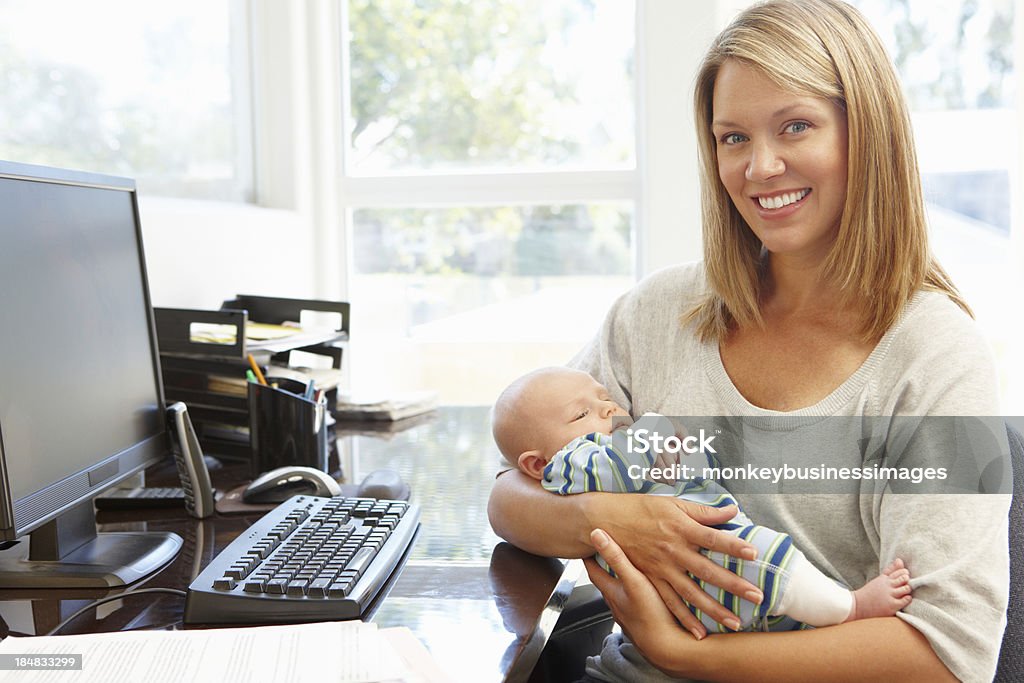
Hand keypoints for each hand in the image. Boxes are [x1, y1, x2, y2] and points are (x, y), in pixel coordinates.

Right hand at [582, 492, 760, 637]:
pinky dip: (685, 618)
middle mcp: (673, 551)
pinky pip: (670, 602)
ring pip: (692, 593)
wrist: (605, 520)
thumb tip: (731, 509)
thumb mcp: (672, 503)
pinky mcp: (651, 579)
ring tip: (735, 622)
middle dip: (733, 584)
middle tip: (756, 595)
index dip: (733, 546)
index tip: (753, 553)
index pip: (713, 538)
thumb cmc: (639, 509)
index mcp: (681, 528)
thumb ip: (703, 511)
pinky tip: (700, 632)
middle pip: (708, 571)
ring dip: (714, 609)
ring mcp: (662, 568)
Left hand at [585, 529, 702, 676]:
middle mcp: (617, 604)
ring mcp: (629, 615)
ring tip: (627, 569)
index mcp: (612, 592)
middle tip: (605, 551)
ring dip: (622, 582)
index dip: (588, 556)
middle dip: (605, 567)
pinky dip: (637, 595)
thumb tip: (596, 534)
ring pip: (621, 594)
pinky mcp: (643, 622)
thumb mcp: (634, 581)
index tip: (585, 544)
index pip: (593, 570)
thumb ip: (617, 557)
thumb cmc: (651, 615)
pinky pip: (636, 605)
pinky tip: (647, 594)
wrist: (668, 649)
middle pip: (606, 582)